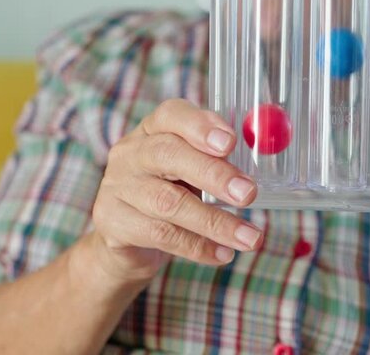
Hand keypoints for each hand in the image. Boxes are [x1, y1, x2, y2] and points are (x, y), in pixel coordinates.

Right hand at [90, 99, 262, 284]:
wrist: (124, 241)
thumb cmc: (170, 194)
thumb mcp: (191, 172)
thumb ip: (217, 162)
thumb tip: (256, 172)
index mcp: (153, 130)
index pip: (172, 115)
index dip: (201, 126)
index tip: (231, 143)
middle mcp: (131, 153)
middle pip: (169, 155)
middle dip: (214, 174)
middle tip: (248, 194)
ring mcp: (118, 187)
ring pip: (169, 203)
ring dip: (216, 222)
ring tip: (250, 238)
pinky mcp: (114, 222)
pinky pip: (162, 235)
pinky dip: (199, 247)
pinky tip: (224, 254)